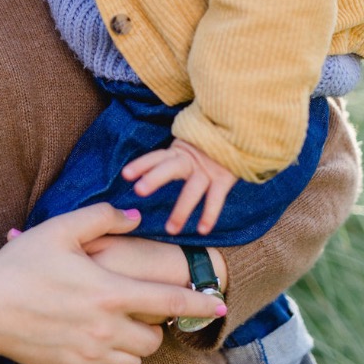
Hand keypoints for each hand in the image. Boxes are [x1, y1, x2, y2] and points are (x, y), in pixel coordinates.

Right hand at [0, 203, 225, 363]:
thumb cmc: (21, 265)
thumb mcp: (60, 229)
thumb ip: (102, 217)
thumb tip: (135, 216)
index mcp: (109, 291)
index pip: (170, 301)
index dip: (199, 302)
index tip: (219, 304)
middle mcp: (106, 328)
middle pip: (155, 336)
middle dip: (155, 322)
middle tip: (137, 305)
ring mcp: (90, 354)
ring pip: (136, 358)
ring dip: (135, 342)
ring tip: (115, 322)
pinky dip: (113, 362)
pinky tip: (97, 342)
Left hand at [122, 139, 237, 235]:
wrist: (237, 133)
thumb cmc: (206, 146)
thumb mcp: (186, 148)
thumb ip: (171, 160)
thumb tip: (146, 176)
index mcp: (178, 152)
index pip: (156, 157)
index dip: (141, 164)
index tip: (125, 175)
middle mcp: (190, 160)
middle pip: (170, 168)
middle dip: (155, 178)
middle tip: (139, 190)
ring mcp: (208, 169)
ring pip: (192, 190)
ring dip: (182, 210)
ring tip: (170, 230)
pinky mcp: (224, 178)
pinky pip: (216, 198)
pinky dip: (209, 214)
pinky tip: (202, 230)